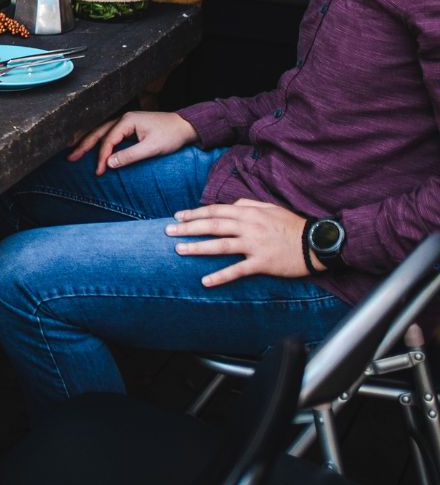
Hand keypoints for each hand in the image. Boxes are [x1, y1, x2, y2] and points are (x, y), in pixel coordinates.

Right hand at [68, 110, 196, 174]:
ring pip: (102, 132)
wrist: (187, 126)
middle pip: (98, 132)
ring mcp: (126, 122)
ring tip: (75, 152)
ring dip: (89, 143)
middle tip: (70, 158)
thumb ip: (130, 155)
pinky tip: (94, 148)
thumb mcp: (152, 148)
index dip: (102, 157)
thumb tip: (109, 163)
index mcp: (127, 121)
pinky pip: (110, 134)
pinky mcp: (130, 127)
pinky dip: (100, 141)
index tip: (99, 171)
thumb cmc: (171, 135)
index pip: (108, 140)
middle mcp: (123, 119)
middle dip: (83, 146)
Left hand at [167, 199, 310, 285]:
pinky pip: (237, 270)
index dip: (195, 213)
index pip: (215, 210)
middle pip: (212, 226)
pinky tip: (205, 281)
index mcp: (249, 212)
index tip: (178, 217)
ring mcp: (255, 245)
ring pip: (220, 246)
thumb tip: (229, 204)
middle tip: (168, 231)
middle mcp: (249, 227)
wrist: (316, 243)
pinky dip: (220, 276)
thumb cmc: (292, 225)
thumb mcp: (270, 208)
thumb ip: (248, 203)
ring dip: (197, 248)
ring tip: (179, 250)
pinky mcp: (262, 263)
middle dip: (188, 228)